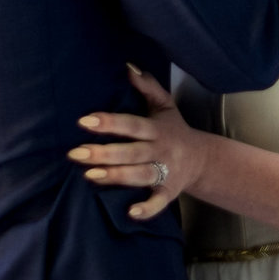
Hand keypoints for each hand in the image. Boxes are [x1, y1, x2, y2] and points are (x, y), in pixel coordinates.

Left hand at [68, 65, 211, 218]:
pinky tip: (131, 212)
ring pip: (140, 175)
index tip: (85, 121)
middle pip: (131, 152)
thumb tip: (128, 67)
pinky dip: (147, 208)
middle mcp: (161, 150)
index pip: (131, 124)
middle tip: (76, 153)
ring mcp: (166, 172)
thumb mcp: (165, 105)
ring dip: (116, 176)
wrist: (202, 159)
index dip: (110, 122)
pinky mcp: (169, 192)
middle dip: (104, 153)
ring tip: (89, 176)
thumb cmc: (175, 129)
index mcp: (157, 129)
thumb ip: (147, 87)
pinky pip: (159, 202)